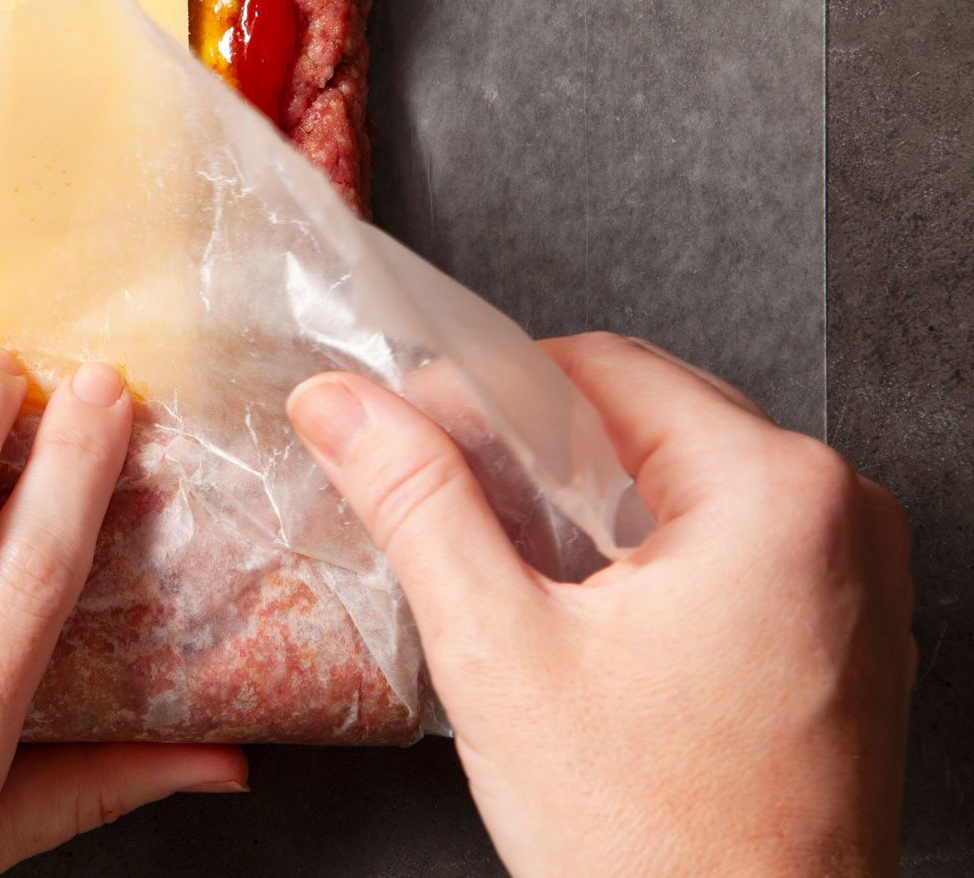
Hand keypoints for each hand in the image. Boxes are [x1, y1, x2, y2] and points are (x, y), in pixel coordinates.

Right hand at [288, 332, 913, 875]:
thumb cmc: (654, 841)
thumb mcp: (498, 649)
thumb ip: (415, 501)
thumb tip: (341, 402)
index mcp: (776, 492)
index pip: (597, 367)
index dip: (481, 392)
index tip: (406, 433)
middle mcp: (842, 516)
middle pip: (647, 415)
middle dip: (532, 449)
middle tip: (443, 505)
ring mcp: (855, 579)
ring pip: (684, 481)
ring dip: (585, 503)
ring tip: (505, 568)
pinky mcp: (846, 635)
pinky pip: (733, 544)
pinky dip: (647, 555)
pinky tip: (580, 614)